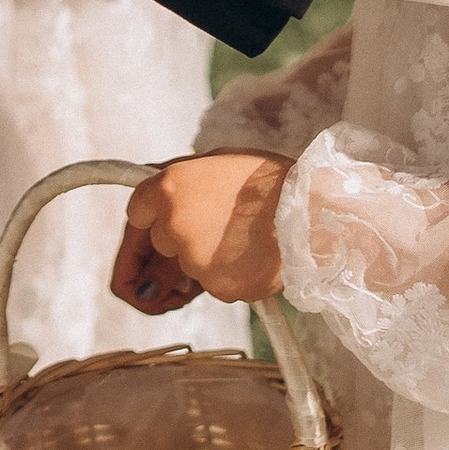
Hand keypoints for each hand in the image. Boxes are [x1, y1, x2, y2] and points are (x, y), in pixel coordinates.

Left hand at [111, 154, 290, 310]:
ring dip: (206, 260)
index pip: (136, 211)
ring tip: (245, 237)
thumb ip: (178, 183)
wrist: (313, 209)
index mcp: (167, 187)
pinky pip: (214, 285)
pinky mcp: (218, 286)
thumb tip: (148, 203)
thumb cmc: (271, 180)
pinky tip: (255, 255)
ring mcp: (193, 259)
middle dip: (178, 243)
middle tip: (215, 232)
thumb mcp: (217, 163)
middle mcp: (172, 225)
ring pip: (188, 267)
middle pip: (160, 243)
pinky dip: (229, 276)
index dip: (150, 218)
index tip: (159, 225)